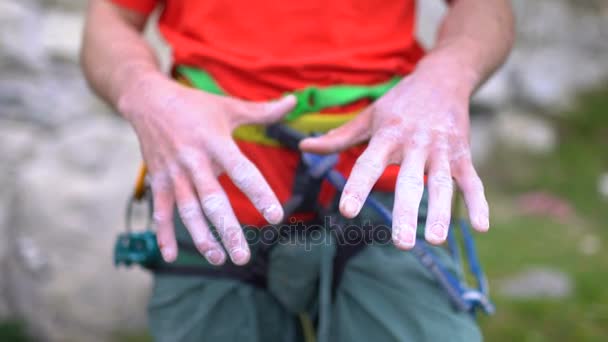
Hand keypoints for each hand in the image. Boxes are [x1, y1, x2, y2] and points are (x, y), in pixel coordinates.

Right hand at [118, 73, 295, 264]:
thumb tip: (293, 101)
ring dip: (202, 237)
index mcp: (216, 143)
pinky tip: (170, 256)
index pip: (242, 172)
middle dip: (228, 230)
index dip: (259, 194)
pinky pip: (160, 211)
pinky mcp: (158, 181)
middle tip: (243, 256)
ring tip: (218, 259)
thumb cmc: (195, 105)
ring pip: (188, 211)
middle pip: (213, 201)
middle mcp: (194, 162)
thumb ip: (263, 111)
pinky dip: (163, 234)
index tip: (276, 216)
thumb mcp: (229, 106)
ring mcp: (174, 174)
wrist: (148, 100)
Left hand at [300, 59, 488, 249]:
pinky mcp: (463, 154)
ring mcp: (442, 150)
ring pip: (442, 185)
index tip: (347, 210)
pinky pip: (472, 181)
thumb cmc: (400, 102)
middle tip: (401, 244)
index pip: (369, 164)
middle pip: (410, 181)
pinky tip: (481, 227)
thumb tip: (304, 146)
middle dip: (406, 212)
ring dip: (440, 213)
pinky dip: (479, 202)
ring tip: (435, 240)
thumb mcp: (369, 116)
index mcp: (388, 135)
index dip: (358, 187)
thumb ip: (339, 136)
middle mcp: (415, 143)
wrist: (443, 77)